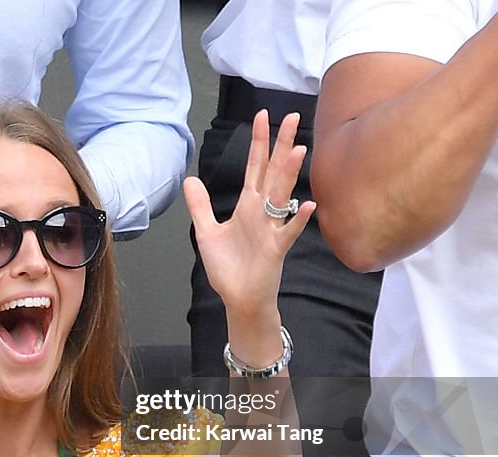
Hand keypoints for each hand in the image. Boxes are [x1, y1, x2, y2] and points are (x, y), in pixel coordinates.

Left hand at [186, 110, 314, 321]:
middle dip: (281, 145)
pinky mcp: (275, 250)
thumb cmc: (229, 267)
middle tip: (292, 116)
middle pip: (273, 172)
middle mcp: (262, 213)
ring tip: (299, 149)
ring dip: (290, 174)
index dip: (258, 143)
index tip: (262, 116)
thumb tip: (190, 179)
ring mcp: (271, 229)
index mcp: (247, 206)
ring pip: (282, 196)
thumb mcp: (207, 232)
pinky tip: (307, 205)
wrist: (239, 298)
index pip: (254, 167)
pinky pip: (288, 232)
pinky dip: (298, 219)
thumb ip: (200, 205)